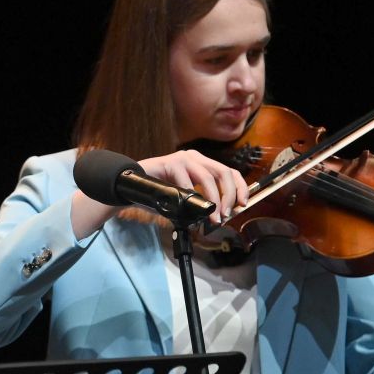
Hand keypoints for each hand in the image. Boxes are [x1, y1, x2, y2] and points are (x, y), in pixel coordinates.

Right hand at [72, 148, 247, 237]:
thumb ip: (200, 200)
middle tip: (226, 215)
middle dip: (229, 196)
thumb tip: (219, 216)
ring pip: (208, 177)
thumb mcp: (184, 197)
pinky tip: (191, 207)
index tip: (243, 204)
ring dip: (214, 200)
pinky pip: (187, 181)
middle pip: (223, 172)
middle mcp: (195, 157)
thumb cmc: (158, 192)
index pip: (229, 172)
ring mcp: (182, 158)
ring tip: (212, 217)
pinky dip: (192, 197)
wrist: (131, 186)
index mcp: (201, 163)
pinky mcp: (170, 163)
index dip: (240, 187)